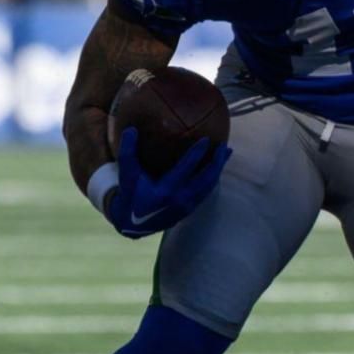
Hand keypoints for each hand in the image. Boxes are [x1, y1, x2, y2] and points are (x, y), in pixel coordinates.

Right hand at [100, 128, 231, 239]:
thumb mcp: (127, 174)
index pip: (185, 169)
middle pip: (205, 179)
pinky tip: (216, 167)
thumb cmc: (131, 194)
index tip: (207, 140)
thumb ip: (128, 152)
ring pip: (209, 186)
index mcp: (165, 191)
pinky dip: (213, 178)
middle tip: (224, 145)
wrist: (133, 224)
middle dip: (217, 162)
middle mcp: (179, 200)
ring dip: (218, 169)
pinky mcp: (190, 210)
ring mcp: (187, 207)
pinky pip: (206, 192)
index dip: (197, 154)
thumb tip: (131, 129)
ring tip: (226, 153)